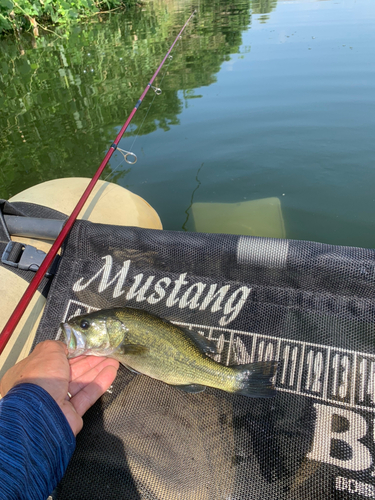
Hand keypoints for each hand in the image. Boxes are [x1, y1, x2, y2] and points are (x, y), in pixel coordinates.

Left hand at [0, 340, 118, 435]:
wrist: (40, 412)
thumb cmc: (40, 378)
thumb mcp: (48, 350)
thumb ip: (59, 346)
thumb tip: (67, 347)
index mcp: (33, 371)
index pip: (56, 359)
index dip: (73, 352)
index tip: (88, 346)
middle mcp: (44, 386)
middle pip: (71, 370)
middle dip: (90, 360)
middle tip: (105, 352)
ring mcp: (57, 401)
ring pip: (81, 382)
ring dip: (98, 370)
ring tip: (114, 361)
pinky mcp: (71, 413)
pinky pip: (87, 395)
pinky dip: (100, 383)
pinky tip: (111, 372)